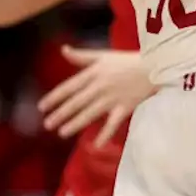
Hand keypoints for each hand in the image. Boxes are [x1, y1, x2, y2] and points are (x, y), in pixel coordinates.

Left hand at [38, 46, 155, 145]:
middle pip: (76, 102)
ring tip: (62, 133)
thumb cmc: (126, 61)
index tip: (42, 107)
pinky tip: (96, 145)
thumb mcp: (102, 55)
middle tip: (47, 124)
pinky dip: (105, 134)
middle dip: (60, 114)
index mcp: (92, 73)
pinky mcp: (125, 108)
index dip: (54, 97)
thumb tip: (63, 50)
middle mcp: (99, 87)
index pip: (69, 87)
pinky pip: (113, 123)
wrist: (153, 67)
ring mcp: (112, 98)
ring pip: (90, 113)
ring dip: (75, 124)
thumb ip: (81, 56)